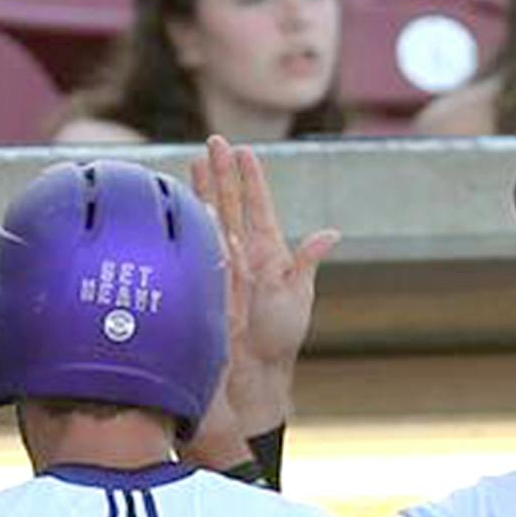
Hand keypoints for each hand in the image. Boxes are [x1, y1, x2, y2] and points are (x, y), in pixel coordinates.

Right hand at [190, 136, 338, 435]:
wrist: (249, 374)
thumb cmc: (278, 341)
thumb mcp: (297, 298)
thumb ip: (306, 263)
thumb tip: (330, 233)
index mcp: (268, 254)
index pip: (258, 207)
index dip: (251, 179)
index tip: (245, 151)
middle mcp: (242, 256)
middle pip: (231, 204)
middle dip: (221, 172)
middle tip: (214, 141)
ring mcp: (221, 267)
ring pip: (211, 219)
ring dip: (204, 190)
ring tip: (194, 161)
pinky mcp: (204, 283)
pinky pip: (196, 246)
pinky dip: (192, 223)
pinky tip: (185, 202)